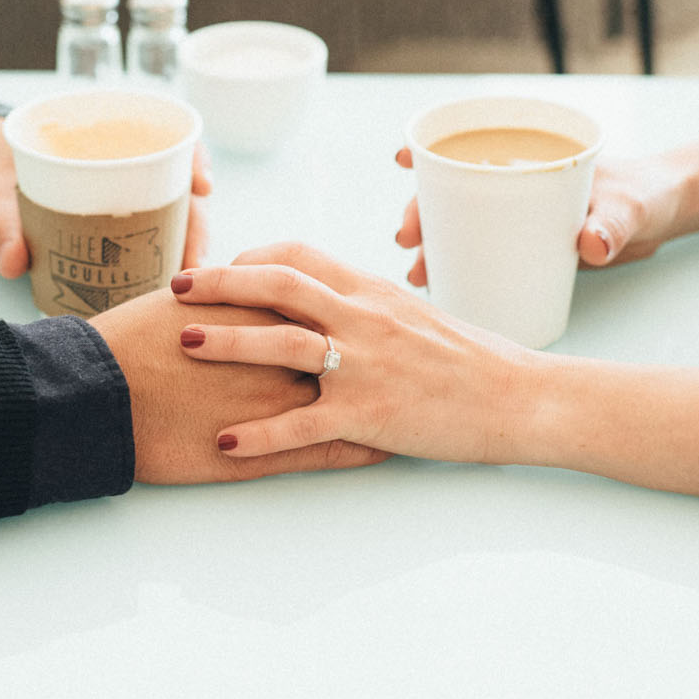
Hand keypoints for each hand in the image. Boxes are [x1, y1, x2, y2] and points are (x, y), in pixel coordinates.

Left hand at [0, 104, 213, 278]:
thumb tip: (14, 263)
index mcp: (97, 137)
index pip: (164, 135)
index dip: (193, 157)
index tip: (202, 185)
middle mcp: (118, 166)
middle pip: (177, 186)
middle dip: (197, 222)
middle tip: (195, 261)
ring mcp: (117, 198)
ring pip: (169, 218)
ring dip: (183, 248)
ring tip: (185, 285)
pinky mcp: (108, 231)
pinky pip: (145, 243)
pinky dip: (159, 262)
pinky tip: (165, 290)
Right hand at [89, 286, 387, 482]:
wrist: (95, 394)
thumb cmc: (125, 346)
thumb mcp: (176, 305)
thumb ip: (215, 295)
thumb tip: (227, 283)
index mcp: (258, 313)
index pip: (318, 303)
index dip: (344, 310)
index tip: (364, 313)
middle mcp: (278, 353)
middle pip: (345, 348)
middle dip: (376, 352)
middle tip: (400, 353)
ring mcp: (276, 404)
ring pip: (348, 400)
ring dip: (380, 403)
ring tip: (406, 403)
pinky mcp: (263, 450)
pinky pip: (325, 451)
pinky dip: (358, 452)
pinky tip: (381, 453)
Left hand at [171, 242, 541, 463]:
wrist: (521, 397)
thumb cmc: (472, 360)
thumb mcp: (416, 315)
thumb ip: (369, 306)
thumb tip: (329, 301)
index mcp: (372, 291)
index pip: (299, 255)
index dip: (252, 258)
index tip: (221, 270)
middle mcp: (364, 318)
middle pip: (278, 284)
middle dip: (220, 283)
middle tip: (177, 288)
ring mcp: (365, 365)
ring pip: (281, 342)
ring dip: (227, 340)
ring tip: (184, 344)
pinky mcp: (370, 414)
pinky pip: (300, 424)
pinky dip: (257, 435)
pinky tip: (223, 443)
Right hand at [393, 146, 685, 284]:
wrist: (665, 217)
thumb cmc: (647, 195)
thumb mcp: (631, 207)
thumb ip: (612, 225)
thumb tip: (591, 246)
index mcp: (532, 157)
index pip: (472, 143)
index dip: (432, 147)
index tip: (406, 157)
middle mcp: (516, 182)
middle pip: (453, 190)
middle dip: (421, 211)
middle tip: (408, 239)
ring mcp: (518, 214)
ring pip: (462, 225)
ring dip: (434, 247)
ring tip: (419, 274)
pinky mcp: (527, 245)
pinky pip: (484, 252)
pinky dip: (461, 267)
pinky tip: (443, 289)